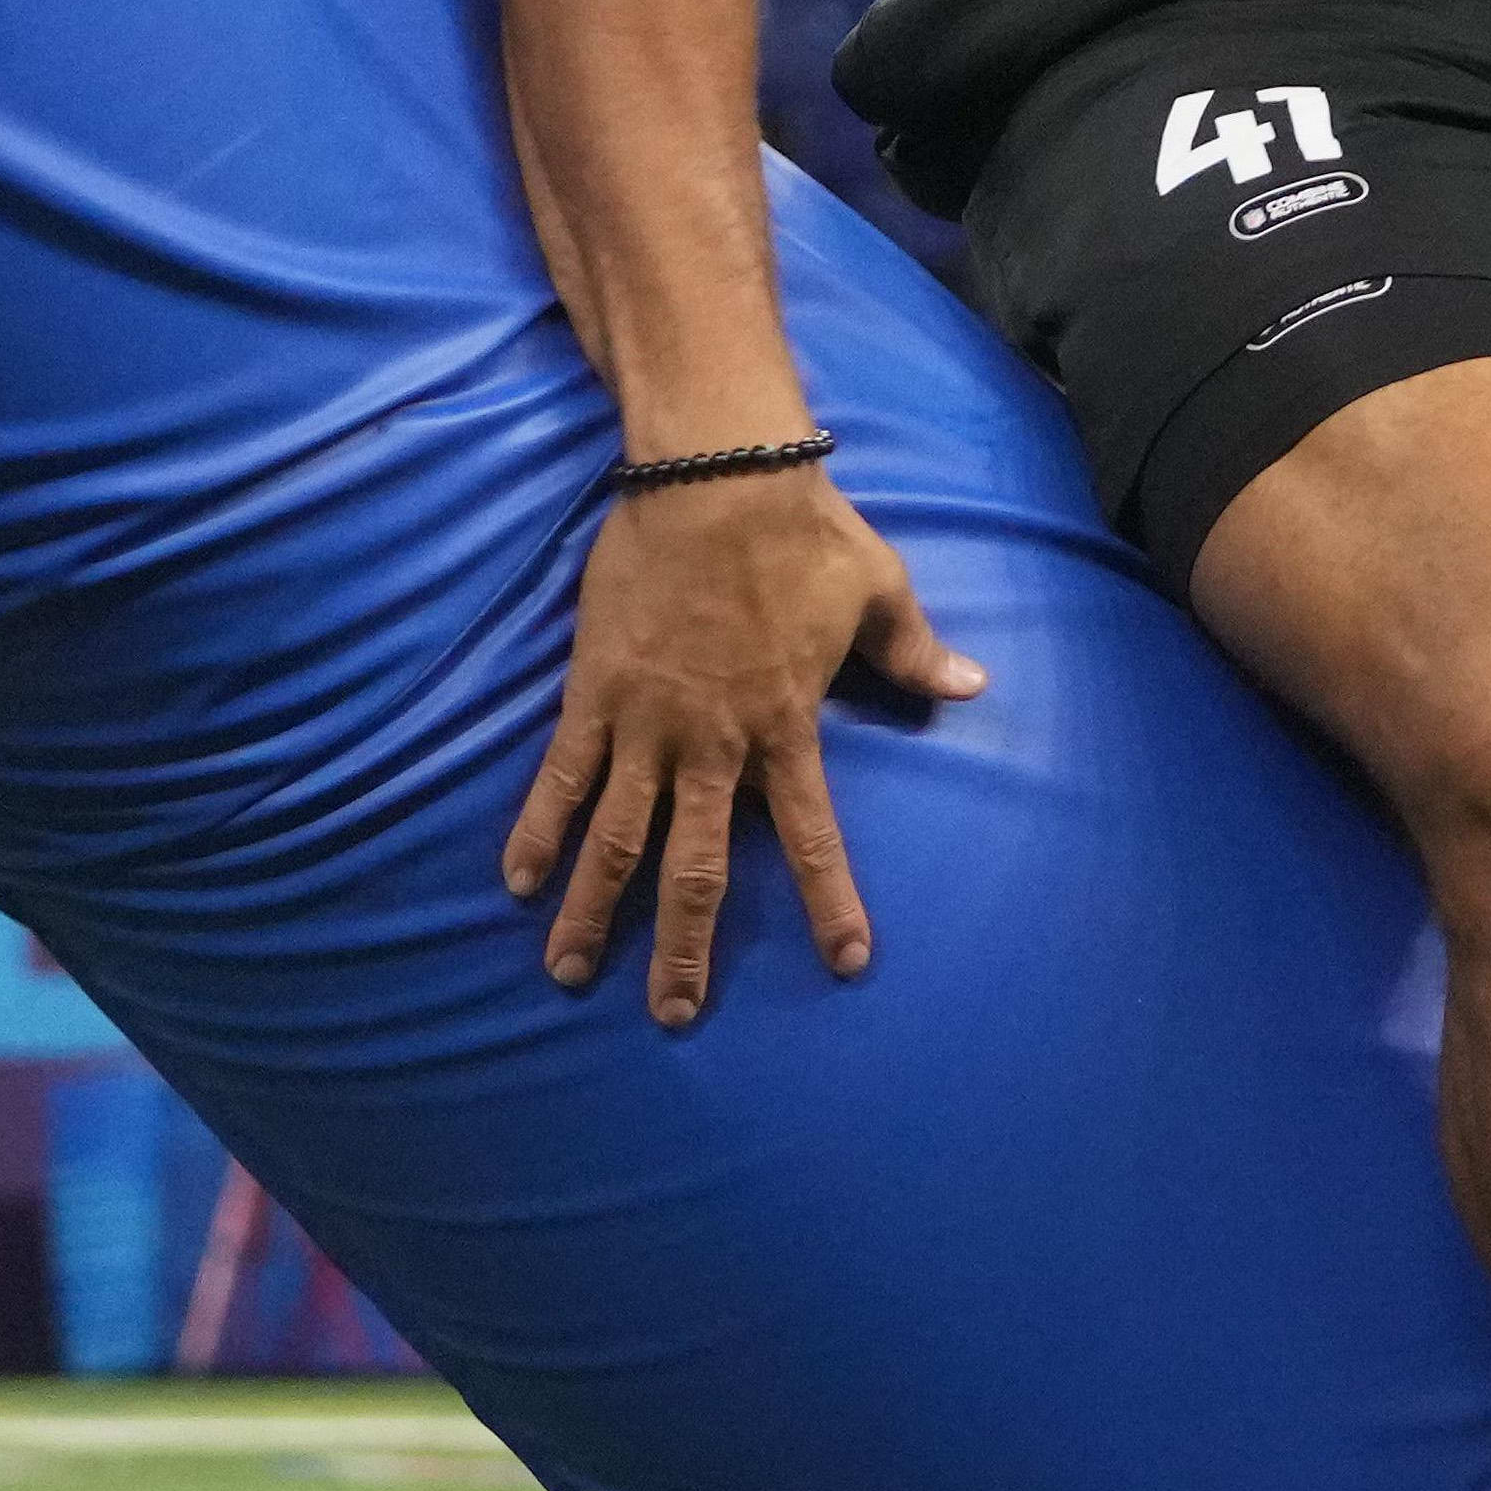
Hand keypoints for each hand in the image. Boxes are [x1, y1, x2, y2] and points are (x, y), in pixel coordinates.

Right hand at [502, 467, 986, 1027]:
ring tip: (572, 975)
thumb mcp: (878, 590)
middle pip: (698, 867)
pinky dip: (538, 829)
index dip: (832, 903)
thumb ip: (916, 651)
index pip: (814, 837)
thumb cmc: (804, 531)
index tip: (846, 965)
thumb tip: (972, 686)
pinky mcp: (595, 692)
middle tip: (675, 1016)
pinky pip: (561, 775)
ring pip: (617, 838)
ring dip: (596, 910)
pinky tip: (519, 882)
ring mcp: (647, 722)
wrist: (717, 474)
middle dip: (686, 947)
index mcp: (785, 727)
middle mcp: (713, 743)